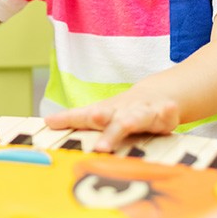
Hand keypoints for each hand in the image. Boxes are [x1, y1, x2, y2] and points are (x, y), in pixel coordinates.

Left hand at [44, 90, 179, 152]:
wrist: (156, 95)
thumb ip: (75, 118)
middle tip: (95, 119)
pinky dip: (168, 112)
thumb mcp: (100, 113)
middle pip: (111, 118)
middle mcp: (123, 111)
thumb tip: (47, 121)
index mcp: (106, 112)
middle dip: (104, 120)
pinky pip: (168, 115)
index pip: (83, 115)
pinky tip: (169, 110)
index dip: (69, 119)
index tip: (52, 121)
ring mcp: (144, 112)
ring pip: (138, 116)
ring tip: (127, 122)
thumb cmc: (123, 110)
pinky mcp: (165, 116)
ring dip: (132, 119)